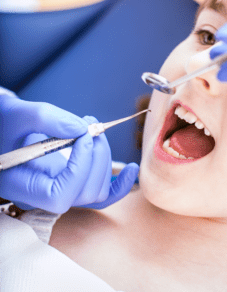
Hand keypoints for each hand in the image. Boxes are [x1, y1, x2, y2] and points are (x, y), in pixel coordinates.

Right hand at [0, 96, 137, 212]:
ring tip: (94, 130)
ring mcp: (60, 191)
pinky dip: (119, 184)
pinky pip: (101, 195)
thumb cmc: (5, 122)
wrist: (5, 127)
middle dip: (97, 156)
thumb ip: (46, 119)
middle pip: (85, 192)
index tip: (83, 136)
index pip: (60, 196)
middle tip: (91, 126)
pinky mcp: (73, 183)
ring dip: (105, 159)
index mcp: (22, 185)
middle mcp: (42, 196)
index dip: (79, 168)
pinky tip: (132, 169)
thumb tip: (82, 129)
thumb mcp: (17, 114)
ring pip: (97, 191)